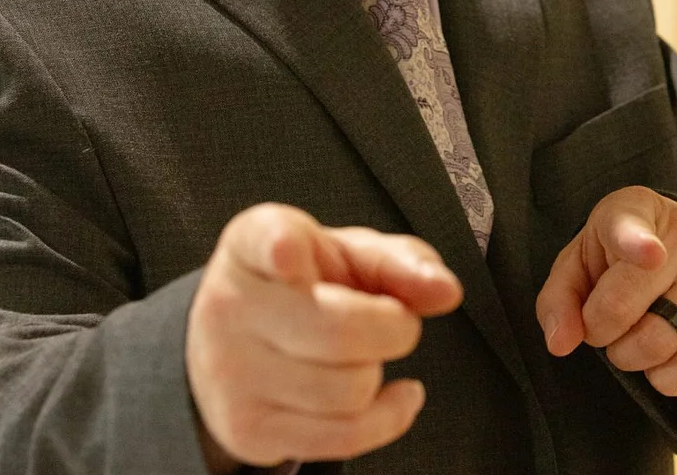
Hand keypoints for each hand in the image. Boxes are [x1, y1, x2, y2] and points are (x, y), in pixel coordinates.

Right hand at [186, 203, 463, 471]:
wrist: (240, 342)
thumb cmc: (307, 285)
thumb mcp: (350, 255)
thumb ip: (402, 262)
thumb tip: (446, 291)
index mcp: (253, 244)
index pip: (263, 240)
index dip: (279, 245)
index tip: (288, 250)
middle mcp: (230, 305)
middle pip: (340, 331)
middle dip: (394, 331)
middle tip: (394, 321)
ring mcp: (231, 372)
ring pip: (348, 391)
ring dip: (378, 374)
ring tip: (363, 356)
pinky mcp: (248, 429)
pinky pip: (345, 436)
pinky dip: (387, 418)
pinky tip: (389, 395)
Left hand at [534, 186, 676, 396]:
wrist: (676, 246)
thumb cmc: (615, 257)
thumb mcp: (577, 262)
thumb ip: (559, 300)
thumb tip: (561, 343)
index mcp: (634, 210)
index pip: (632, 229)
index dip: (638, 245)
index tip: (650, 256)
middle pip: (623, 306)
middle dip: (597, 329)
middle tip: (601, 321)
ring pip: (658, 341)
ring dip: (628, 356)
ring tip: (629, 336)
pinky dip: (667, 378)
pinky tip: (656, 365)